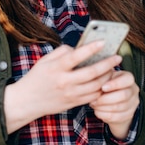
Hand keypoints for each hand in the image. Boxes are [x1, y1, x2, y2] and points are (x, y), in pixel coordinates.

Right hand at [3, 41, 120, 133]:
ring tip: (113, 68)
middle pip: (91, 73)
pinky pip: (93, 96)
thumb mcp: (45, 60)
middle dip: (107, 64)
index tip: (103, 42)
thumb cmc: (37, 77)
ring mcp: (70, 94)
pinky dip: (101, 88)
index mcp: (56, 68)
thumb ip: (63, 52)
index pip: (75, 57)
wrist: (27, 101)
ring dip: (107, 76)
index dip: (90, 49)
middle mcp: (64, 81)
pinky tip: (105, 81)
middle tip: (117, 57)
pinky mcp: (73, 103)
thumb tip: (80, 48)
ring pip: (96, 86)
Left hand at [90, 70, 139, 139]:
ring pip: (119, 107)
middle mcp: (133, 90)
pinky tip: (97, 111)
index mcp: (128, 78)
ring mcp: (133, 103)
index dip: (115, 84)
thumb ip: (102, 80)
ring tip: (94, 105)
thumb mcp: (105, 79)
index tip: (102, 87)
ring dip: (103, 107)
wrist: (112, 100)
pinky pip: (117, 117)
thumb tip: (94, 85)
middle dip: (106, 99)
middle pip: (124, 95)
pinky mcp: (129, 115)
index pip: (127, 79)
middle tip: (94, 100)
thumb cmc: (107, 86)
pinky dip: (104, 115)